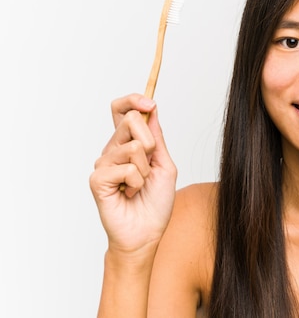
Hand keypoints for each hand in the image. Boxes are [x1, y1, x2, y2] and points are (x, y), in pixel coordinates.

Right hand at [89, 94, 177, 255]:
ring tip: (139, 186)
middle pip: (131, 119)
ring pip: (134, 146)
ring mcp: (103, 164)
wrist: (147, 233)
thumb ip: (157, 138)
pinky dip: (137, 182)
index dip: (133, 99)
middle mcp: (112, 150)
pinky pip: (127, 168)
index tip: (150, 103)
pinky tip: (129, 194)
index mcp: (128, 144)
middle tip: (150, 167)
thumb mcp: (165, 164)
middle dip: (151, 142)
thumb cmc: (155, 202)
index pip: (122, 110)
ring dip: (147, 170)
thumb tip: (151, 109)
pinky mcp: (98, 179)